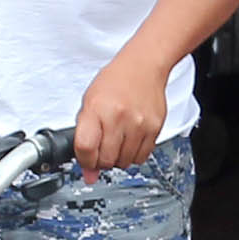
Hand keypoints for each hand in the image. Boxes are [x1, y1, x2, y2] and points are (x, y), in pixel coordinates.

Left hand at [71, 57, 170, 174]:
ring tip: (117, 141)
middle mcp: (118, 117)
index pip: (85, 148)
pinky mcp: (154, 129)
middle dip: (101, 160)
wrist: (143, 67)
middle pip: (106, 160)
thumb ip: (85, 136)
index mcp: (97, 109)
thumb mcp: (90, 103)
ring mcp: (138, 124)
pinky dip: (133, 155)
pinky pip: (141, 157)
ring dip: (118, 158)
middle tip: (102, 148)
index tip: (86, 160)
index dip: (84, 160)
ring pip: (124, 162)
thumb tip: (89, 173)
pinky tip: (130, 140)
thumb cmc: (115, 81)